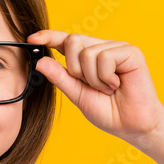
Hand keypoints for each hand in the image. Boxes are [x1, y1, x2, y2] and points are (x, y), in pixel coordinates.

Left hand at [27, 30, 163, 147]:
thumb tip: (40, 61)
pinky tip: (117, 85)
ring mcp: (117, 48)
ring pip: (87, 52)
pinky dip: (105, 77)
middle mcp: (102, 48)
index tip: (31, 39)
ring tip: (108, 89)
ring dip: (93, 78)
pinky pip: (104, 57)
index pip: (65, 41)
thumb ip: (60, 78)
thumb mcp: (78, 95)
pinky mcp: (131, 52)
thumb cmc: (109, 112)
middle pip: (72, 41)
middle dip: (75, 69)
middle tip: (92, 86)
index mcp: (88, 57)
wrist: (132, 126)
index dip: (49, 37)